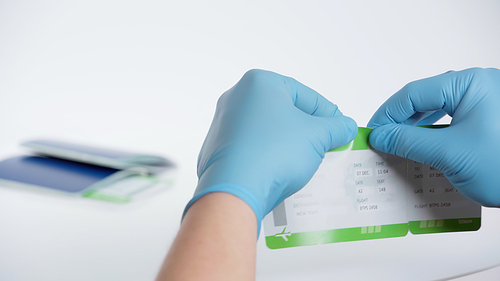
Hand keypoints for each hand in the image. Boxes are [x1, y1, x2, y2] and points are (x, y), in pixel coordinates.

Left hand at [185, 69, 357, 231]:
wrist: (234, 191)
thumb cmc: (274, 154)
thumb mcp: (317, 136)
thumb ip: (336, 127)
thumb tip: (345, 127)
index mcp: (259, 83)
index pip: (306, 95)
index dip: (328, 113)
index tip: (340, 128)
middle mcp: (236, 97)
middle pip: (284, 110)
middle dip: (307, 128)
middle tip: (325, 145)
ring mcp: (224, 123)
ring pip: (267, 129)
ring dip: (288, 142)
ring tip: (306, 160)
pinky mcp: (218, 147)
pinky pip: (251, 146)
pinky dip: (268, 154)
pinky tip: (281, 169)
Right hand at [368, 68, 499, 206]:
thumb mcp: (450, 154)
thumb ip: (408, 141)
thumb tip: (380, 136)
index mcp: (470, 83)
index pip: (413, 93)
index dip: (387, 114)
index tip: (371, 133)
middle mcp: (478, 85)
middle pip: (424, 99)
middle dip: (400, 122)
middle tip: (381, 142)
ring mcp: (486, 100)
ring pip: (437, 109)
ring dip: (416, 129)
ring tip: (398, 146)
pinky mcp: (490, 117)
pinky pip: (452, 119)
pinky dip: (434, 134)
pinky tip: (423, 149)